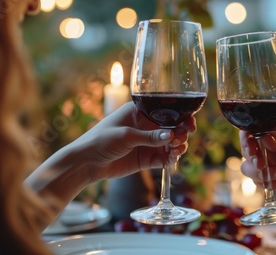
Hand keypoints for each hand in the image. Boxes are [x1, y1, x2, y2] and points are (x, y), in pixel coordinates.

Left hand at [72, 102, 195, 182]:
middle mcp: (146, 127)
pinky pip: (163, 158)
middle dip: (181, 133)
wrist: (86, 163)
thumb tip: (171, 136)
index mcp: (140, 113)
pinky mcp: (145, 159)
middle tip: (181, 140)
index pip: (166, 112)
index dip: (180, 117)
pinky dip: (170, 159)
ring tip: (176, 151)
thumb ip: (149, 137)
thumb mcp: (126, 136)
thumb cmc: (100, 140)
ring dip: (178, 147)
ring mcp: (146, 144)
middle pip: (172, 128)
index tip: (189, 125)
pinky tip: (171, 160)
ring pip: (170, 144)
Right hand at [240, 117, 275, 188]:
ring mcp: (265, 162)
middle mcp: (262, 145)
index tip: (253, 150)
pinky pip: (262, 184)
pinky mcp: (271, 178)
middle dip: (254, 162)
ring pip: (249, 170)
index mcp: (268, 128)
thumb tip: (265, 140)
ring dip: (265, 175)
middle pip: (246, 153)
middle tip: (264, 166)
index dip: (246, 141)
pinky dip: (274, 184)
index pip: (248, 131)